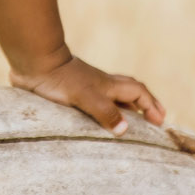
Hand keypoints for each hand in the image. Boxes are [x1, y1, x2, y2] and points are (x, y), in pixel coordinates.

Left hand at [10, 51, 165, 135]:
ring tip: (130, 125)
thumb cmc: (60, 79)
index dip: (151, 105)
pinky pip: (93, 103)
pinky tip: (96, 123)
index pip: (138, 92)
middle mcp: (100, 86)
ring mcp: (86, 88)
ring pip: (112, 97)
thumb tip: (125, 130)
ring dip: (124, 108)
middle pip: (129, 92)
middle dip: (144, 104)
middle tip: (154, 119)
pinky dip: (102, 112)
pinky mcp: (70, 93)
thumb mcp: (85, 97)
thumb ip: (104, 112)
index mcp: (108, 85)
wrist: (34, 63)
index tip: (160, 121)